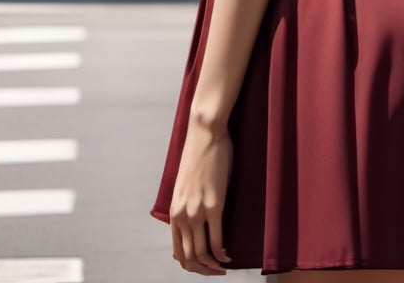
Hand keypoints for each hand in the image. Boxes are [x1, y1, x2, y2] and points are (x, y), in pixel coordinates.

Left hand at [170, 121, 233, 274]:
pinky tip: (228, 255)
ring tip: (223, 267)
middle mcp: (183, 216)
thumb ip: (188, 204)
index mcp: (174, 212)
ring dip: (213, 266)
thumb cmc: (198, 155)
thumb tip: (196, 217)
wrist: (205, 134)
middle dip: (203, 270)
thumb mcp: (185, 185)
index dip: (191, 265)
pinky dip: (222, 253)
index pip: (178, 252)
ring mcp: (198, 212)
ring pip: (202, 253)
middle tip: (216, 271)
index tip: (204, 265)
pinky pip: (217, 239)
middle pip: (190, 257)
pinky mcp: (214, 205)